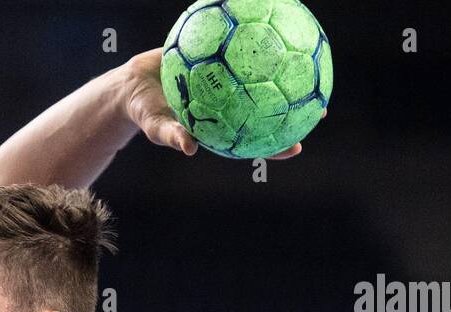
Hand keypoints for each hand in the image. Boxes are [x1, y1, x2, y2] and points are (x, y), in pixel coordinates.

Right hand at [120, 48, 322, 158]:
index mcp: (221, 128)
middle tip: (320, 107)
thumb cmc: (144, 113)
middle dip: (293, 109)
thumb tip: (189, 148)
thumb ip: (173, 136)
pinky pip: (239, 50)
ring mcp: (227, 84)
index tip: (297, 147)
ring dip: (284, 71)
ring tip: (308, 61)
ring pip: (261, 79)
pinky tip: (266, 25)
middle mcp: (230, 106)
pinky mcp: (219, 61)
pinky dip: (251, 41)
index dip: (276, 145)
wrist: (131, 87)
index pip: (253, 141)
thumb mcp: (156, 126)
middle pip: (267, 111)